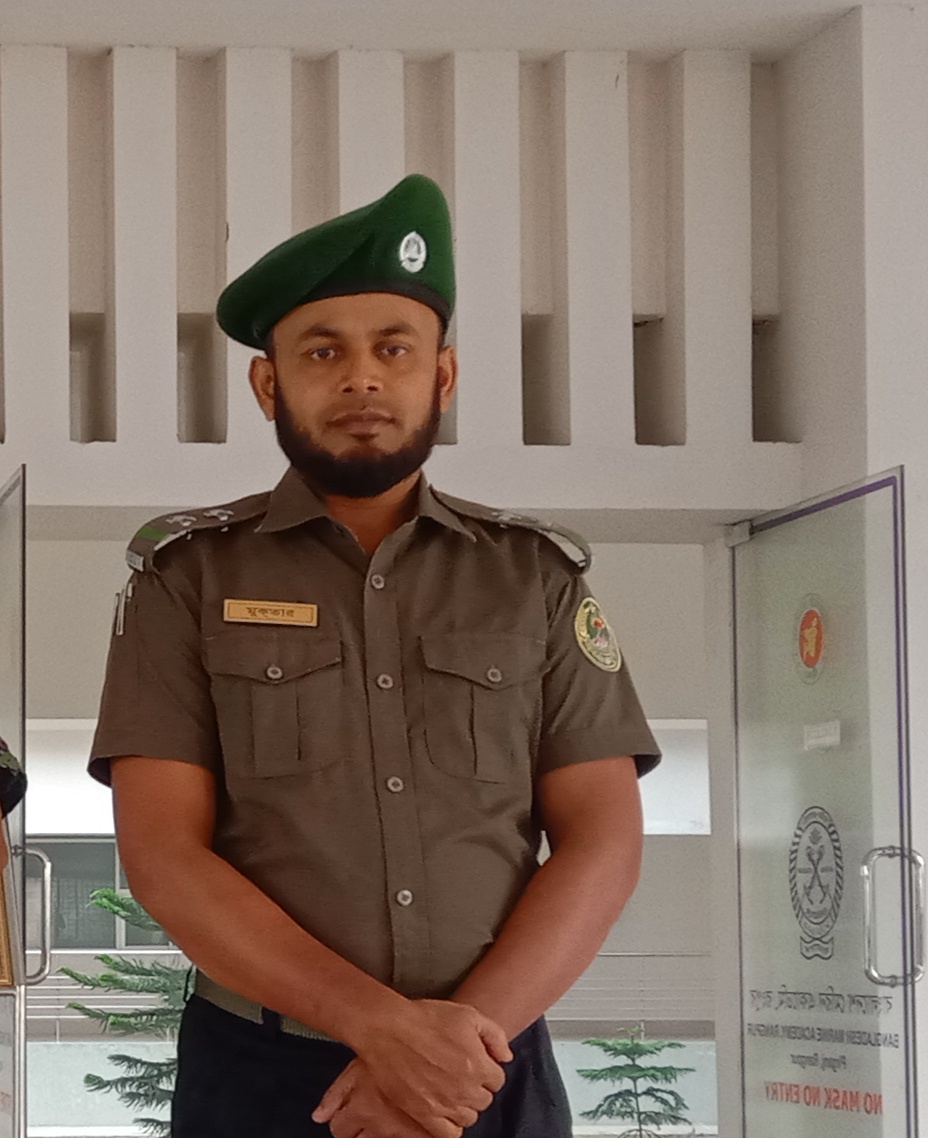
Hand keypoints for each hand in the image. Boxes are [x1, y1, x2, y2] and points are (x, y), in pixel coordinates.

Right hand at [319, 999, 511, 1136]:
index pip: (497, 1080)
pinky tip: (443, 1111)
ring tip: (452, 1091)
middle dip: (477, 1088)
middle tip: (462, 1075)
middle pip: (484, 1100)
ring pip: (468, 1118)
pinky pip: (447, 1134)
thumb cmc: (425, 1018)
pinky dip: (449, 1126)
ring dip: (464, 1106)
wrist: (388, 1029)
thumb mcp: (467, 1014)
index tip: (476, 1064)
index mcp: (478, 1065)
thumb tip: (506, 1056)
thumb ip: (494, 1035)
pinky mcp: (424, 1114)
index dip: (487, 1070)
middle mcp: (465, 1089)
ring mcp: (444, 1105)